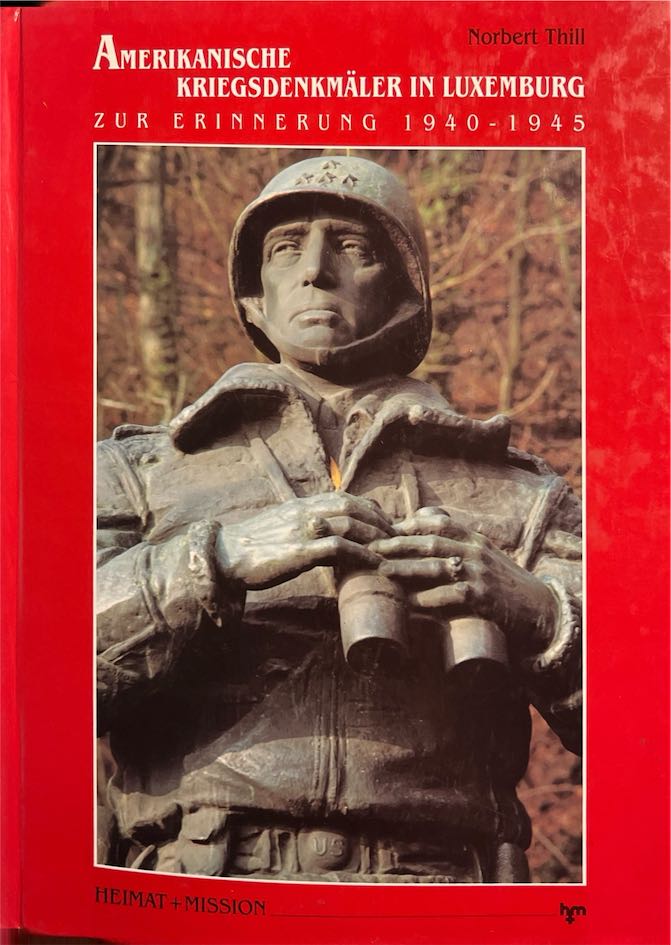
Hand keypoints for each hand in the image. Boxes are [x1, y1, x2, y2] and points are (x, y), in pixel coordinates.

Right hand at [215, 492, 392, 590]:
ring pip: (350, 523)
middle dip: (380, 522)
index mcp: (302, 505)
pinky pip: (338, 548)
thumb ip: (302, 523)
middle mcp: (305, 511)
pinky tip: (374, 564)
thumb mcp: (280, 526)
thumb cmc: (250, 546)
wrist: (221, 556)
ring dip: (376, 537)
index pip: (345, 497)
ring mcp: (302, 530)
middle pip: (354, 507)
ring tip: (392, 551)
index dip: (370, 509)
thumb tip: (320, 529)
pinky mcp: (299, 552)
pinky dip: (361, 554)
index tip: (385, 523)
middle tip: (397, 538)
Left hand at [369, 507, 556, 652]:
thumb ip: (460, 546)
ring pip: (435, 566)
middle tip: (371, 547)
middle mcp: (476, 551)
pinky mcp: (484, 597)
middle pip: (430, 541)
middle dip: (398, 544)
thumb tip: (425, 540)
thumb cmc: (506, 585)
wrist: (540, 609)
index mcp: (474, 539)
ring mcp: (480, 573)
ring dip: (405, 569)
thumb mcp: (486, 557)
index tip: (384, 528)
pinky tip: (409, 604)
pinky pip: (450, 595)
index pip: (438, 522)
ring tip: (381, 572)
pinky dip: (427, 600)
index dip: (409, 524)